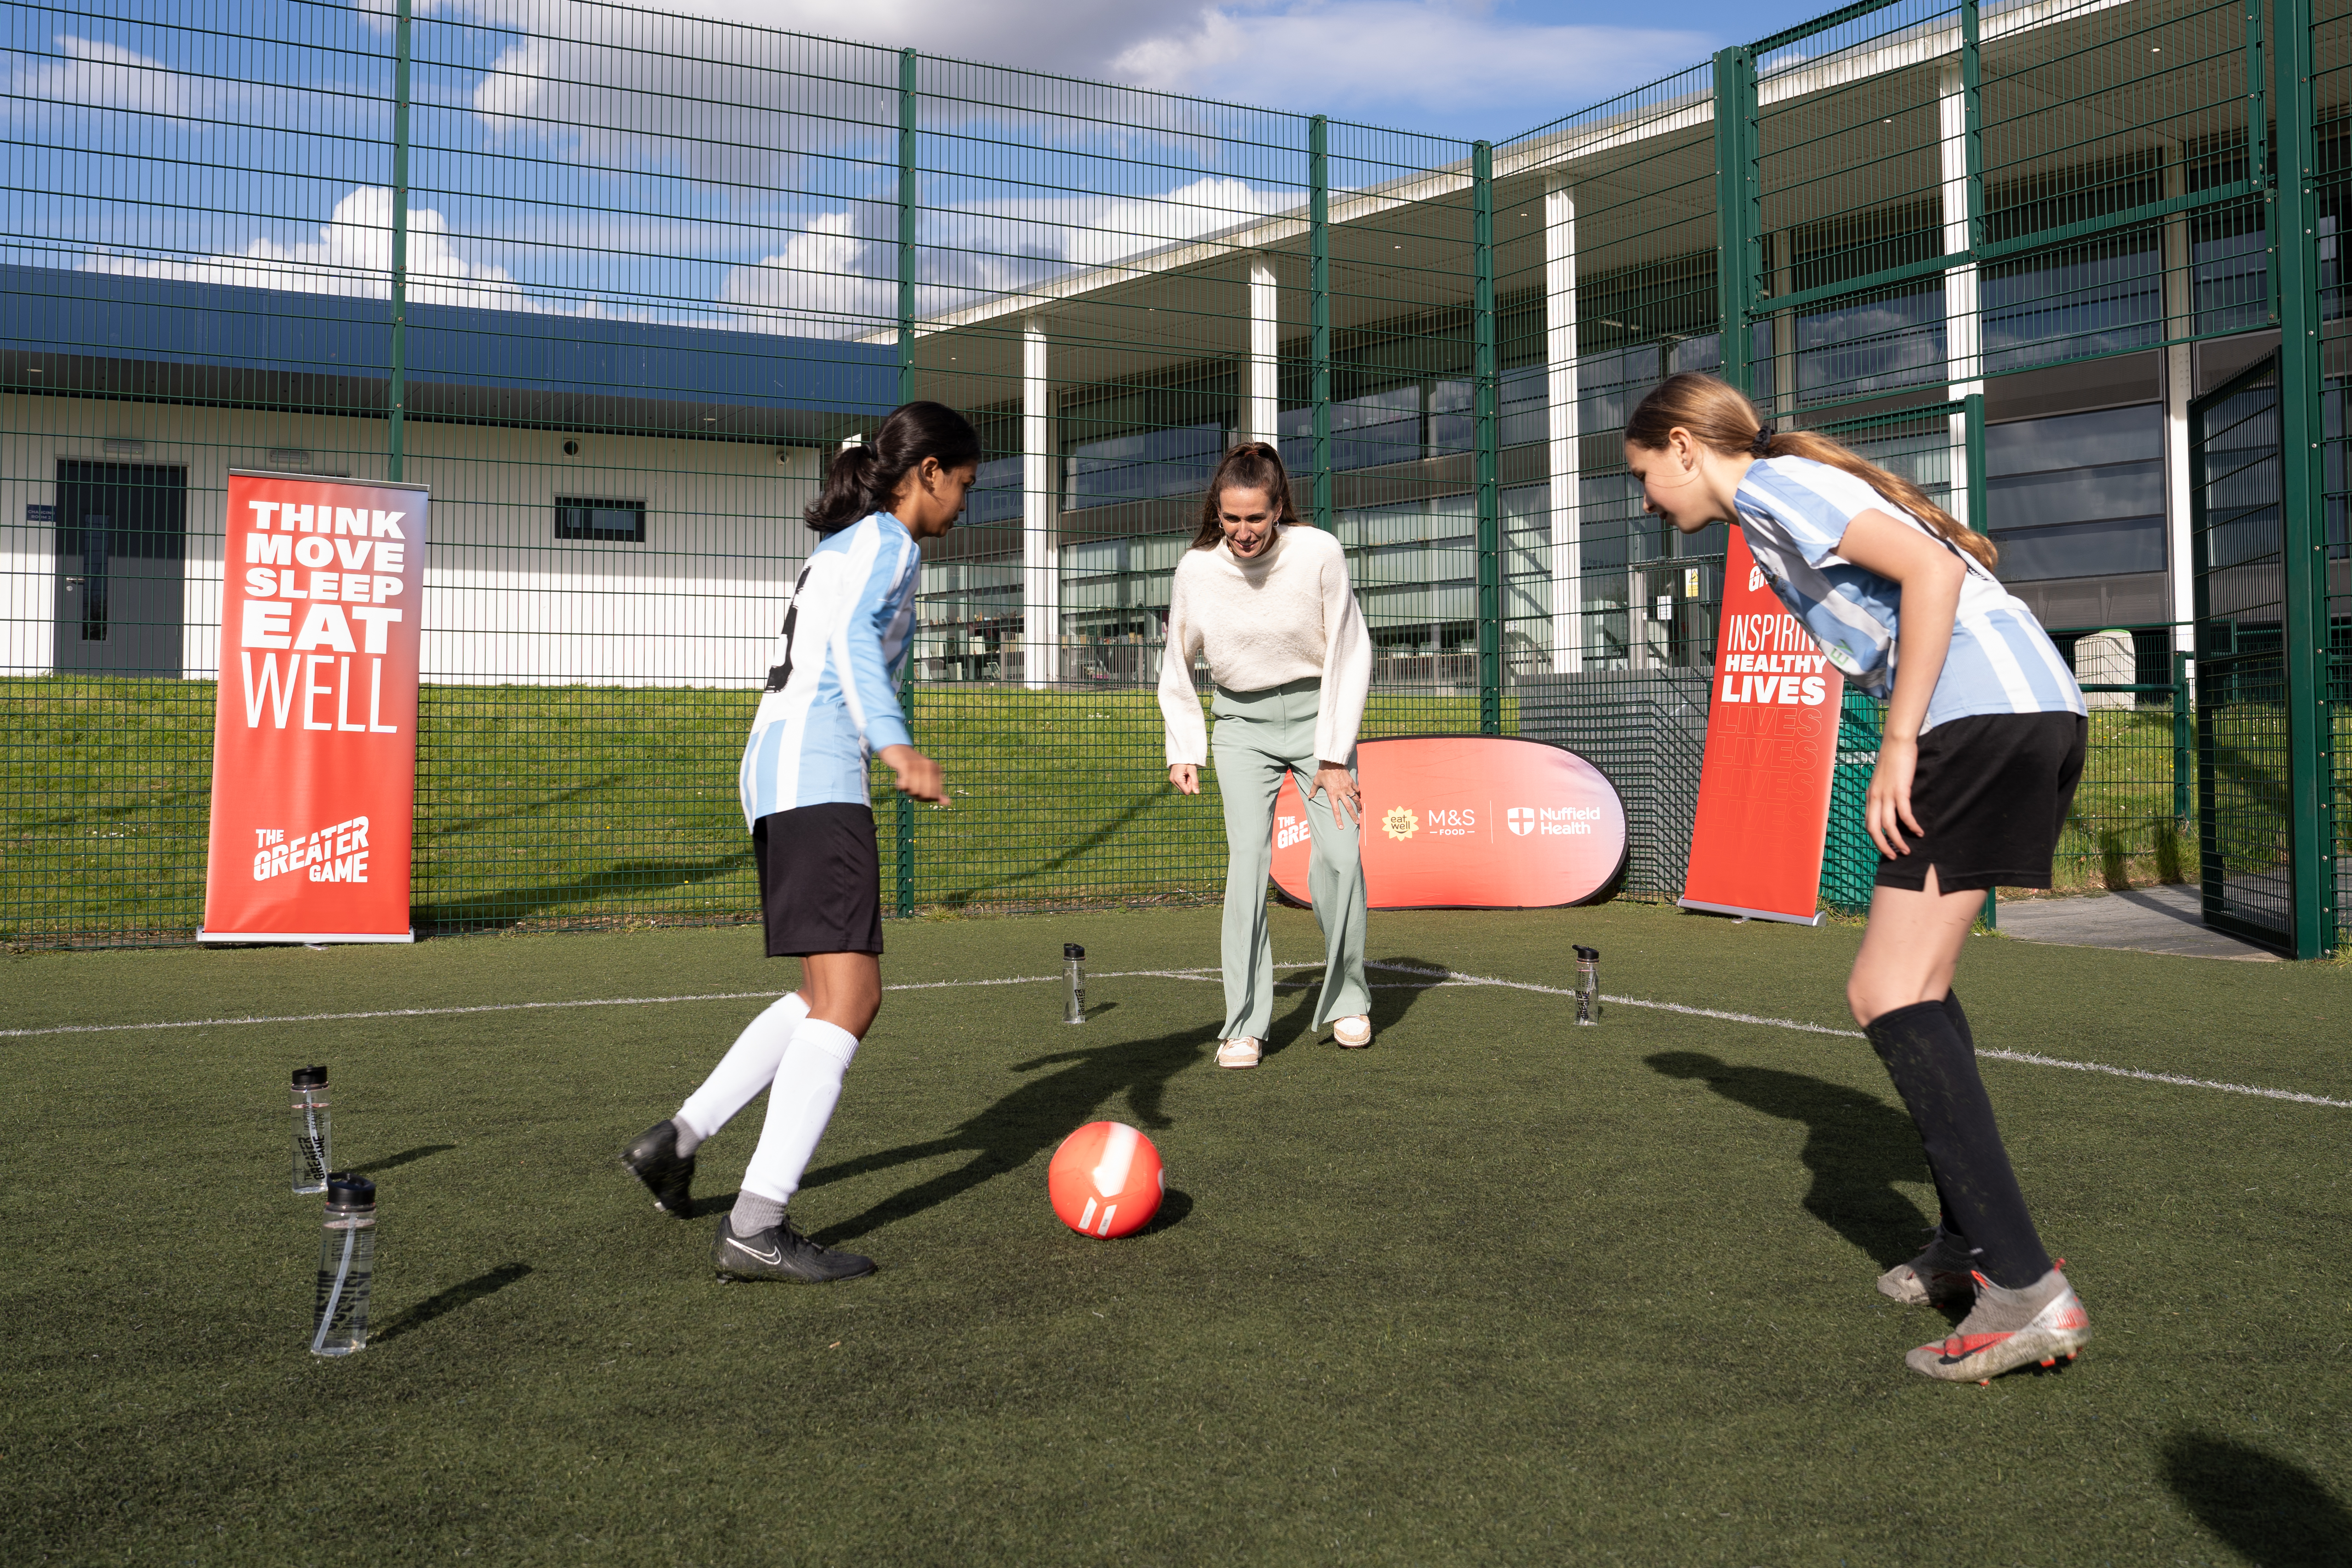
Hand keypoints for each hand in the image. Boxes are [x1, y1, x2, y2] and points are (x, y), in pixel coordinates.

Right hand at [880, 744, 947, 804]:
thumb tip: (947, 803)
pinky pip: (905, 785)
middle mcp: (929, 767)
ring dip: (908, 791)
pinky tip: (899, 781)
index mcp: (936, 770)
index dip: (926, 799)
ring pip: (915, 791)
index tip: (919, 794)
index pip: (935, 795)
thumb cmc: (912, 766)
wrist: (896, 749)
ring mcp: (918, 765)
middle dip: (918, 797)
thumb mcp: (926, 776)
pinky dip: (901, 787)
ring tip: (905, 784)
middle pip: (926, 795)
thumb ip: (936, 790)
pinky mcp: (905, 765)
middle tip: (911, 790)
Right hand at [1168, 763, 1198, 795]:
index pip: (1187, 792)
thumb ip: (1195, 782)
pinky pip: (1180, 784)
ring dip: (1186, 782)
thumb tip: (1197, 793)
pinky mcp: (1172, 779)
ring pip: (1182, 788)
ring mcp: (1172, 780)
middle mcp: (1173, 781)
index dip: (1191, 786)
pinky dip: (1183, 781)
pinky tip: (1184, 774)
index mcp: (1177, 779)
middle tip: (1189, 775)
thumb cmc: (1188, 761)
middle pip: (1184, 790)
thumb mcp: (1193, 771)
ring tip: (1186, 773)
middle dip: (1189, 784)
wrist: (1181, 755)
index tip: (1191, 777)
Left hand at [1310, 761, 1359, 826]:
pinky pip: (1356, 790)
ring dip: (1358, 806)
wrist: (1332, 761)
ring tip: (1360, 812)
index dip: (1339, 820)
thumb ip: (1313, 790)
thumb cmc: (1323, 772)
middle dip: (1353, 816)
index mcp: (1332, 794)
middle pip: (1349, 807)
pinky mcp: (1351, 782)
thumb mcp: (1316, 781)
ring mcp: (1347, 787)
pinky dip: (1358, 794)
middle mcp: (1341, 792)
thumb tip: (1309, 797)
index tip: (1341, 827)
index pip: (1336, 810)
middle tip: (1357, 822)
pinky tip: (1359, 797)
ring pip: (1355, 799)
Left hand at [1866, 736, 1921, 857]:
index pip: (1869, 824)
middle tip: (1894, 857)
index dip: (1876, 839)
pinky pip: (1905, 814)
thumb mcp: (1883, 780)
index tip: (1886, 848)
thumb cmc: (1893, 760)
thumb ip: (1884, 794)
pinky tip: (1919, 832)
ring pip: (1889, 826)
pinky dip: (1912, 826)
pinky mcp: (1900, 790)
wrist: (1896, 742)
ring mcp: (1886, 795)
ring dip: (1899, 841)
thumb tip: (1891, 806)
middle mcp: (1874, 798)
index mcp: (1870, 797)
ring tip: (1907, 850)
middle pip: (1874, 830)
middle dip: (1884, 846)